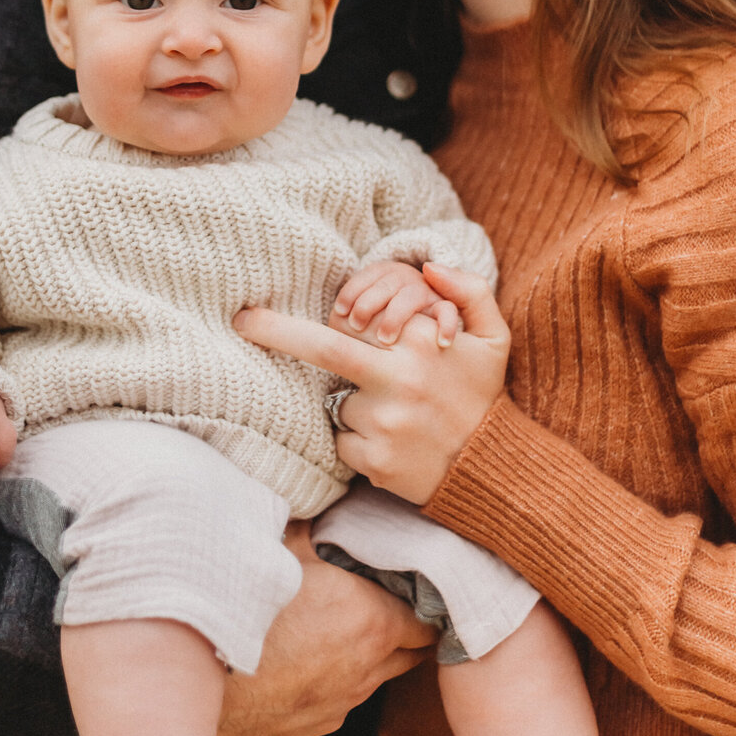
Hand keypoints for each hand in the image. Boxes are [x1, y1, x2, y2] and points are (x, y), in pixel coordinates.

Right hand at [216, 522, 435, 735]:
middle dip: (404, 629)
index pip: (427, 617)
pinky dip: (330, 684)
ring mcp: (336, 708)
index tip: (408, 581)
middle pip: (410, 653)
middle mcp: (364, 671)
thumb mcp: (279, 548)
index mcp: (371, 621)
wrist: (190, 681)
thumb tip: (322, 513)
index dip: (423, 598)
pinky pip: (334, 704)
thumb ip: (311, 532)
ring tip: (336, 629)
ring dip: (365, 657)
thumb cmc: (238, 606)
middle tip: (384, 601)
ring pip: (372, 681)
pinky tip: (299, 663)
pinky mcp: (306, 732)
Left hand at [236, 261, 509, 504]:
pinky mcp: (373, 460)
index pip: (355, 319)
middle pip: (324, 350)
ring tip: (396, 414)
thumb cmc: (482, 396)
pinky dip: (357, 439)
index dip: (327, 317)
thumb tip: (431, 267)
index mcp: (421, 345)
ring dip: (354, 404)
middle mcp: (399, 380)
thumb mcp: (493, 338)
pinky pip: (343, 440)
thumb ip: (470, 291)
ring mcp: (384, 423)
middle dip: (274, 330)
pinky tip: (391, 441)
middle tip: (242, 320)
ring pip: (339, 403)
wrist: (490, 469)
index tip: (266, 306)